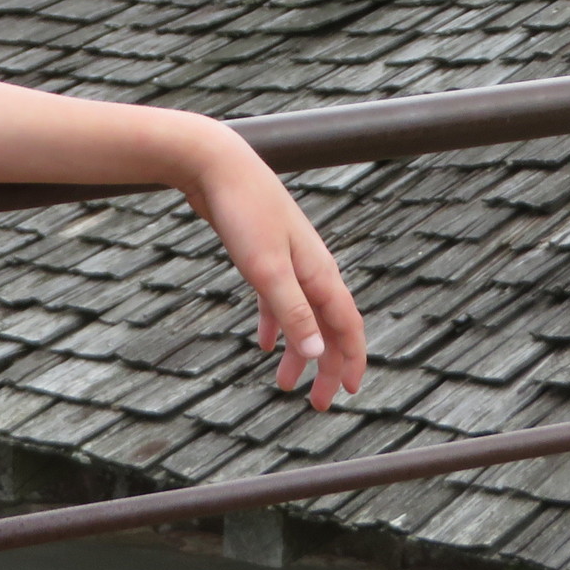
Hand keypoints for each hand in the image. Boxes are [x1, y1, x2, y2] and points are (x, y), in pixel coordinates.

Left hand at [179, 127, 366, 410]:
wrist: (217, 165)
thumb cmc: (245, 212)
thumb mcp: (267, 270)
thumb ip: (293, 312)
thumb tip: (319, 351)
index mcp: (319, 272)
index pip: (347, 325)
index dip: (351, 360)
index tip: (348, 392)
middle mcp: (311, 268)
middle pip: (327, 325)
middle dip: (325, 365)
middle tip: (316, 404)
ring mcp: (289, 260)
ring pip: (303, 315)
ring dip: (298, 350)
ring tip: (285, 383)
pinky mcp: (264, 254)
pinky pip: (277, 299)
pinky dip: (275, 323)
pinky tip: (263, 343)